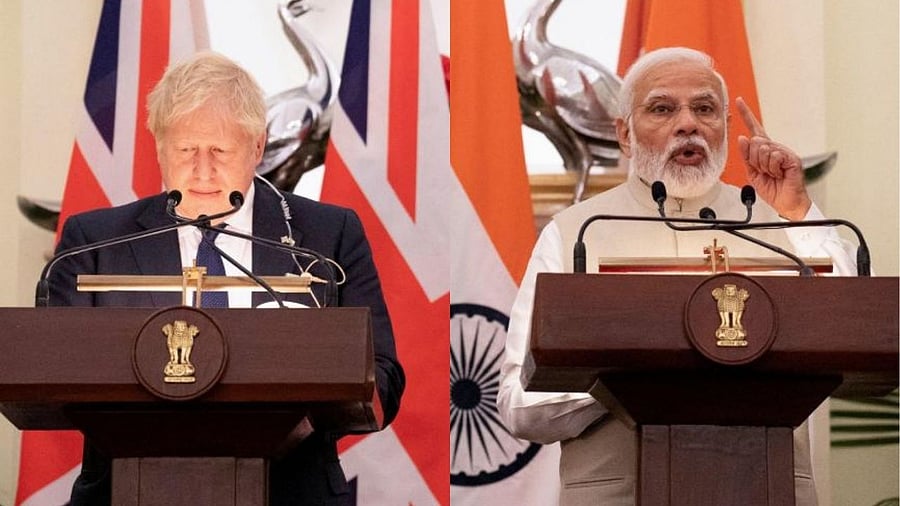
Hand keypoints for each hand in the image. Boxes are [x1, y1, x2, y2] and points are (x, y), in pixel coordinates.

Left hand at [736, 97, 810, 220]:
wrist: (785, 202)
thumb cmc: (772, 188)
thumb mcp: (752, 172)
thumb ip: (746, 156)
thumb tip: (742, 138)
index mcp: (764, 150)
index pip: (754, 129)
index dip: (746, 114)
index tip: (738, 101)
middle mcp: (774, 147)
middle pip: (754, 142)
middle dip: (754, 160)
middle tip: (763, 171)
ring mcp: (784, 151)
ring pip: (763, 149)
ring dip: (763, 166)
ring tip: (773, 174)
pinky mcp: (791, 158)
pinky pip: (774, 156)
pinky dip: (772, 168)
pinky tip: (780, 174)